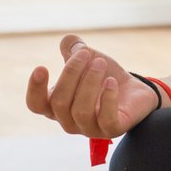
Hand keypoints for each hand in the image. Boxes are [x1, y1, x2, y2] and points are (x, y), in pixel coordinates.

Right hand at [26, 34, 160, 140]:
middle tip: (86, 53)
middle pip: (59, 102)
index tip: (41, 67)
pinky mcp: (112, 129)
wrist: (135, 92)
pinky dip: (107, 98)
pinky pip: (106, 119)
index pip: (36, 104)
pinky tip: (112, 81)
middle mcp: (69, 121)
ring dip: (90, 82)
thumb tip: (69, 41)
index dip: (35, 89)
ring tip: (100, 62)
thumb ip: (75, 49)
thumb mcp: (89, 59)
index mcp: (56, 106)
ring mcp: (90, 128)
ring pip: (81, 111)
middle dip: (71, 73)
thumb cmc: (105, 76)